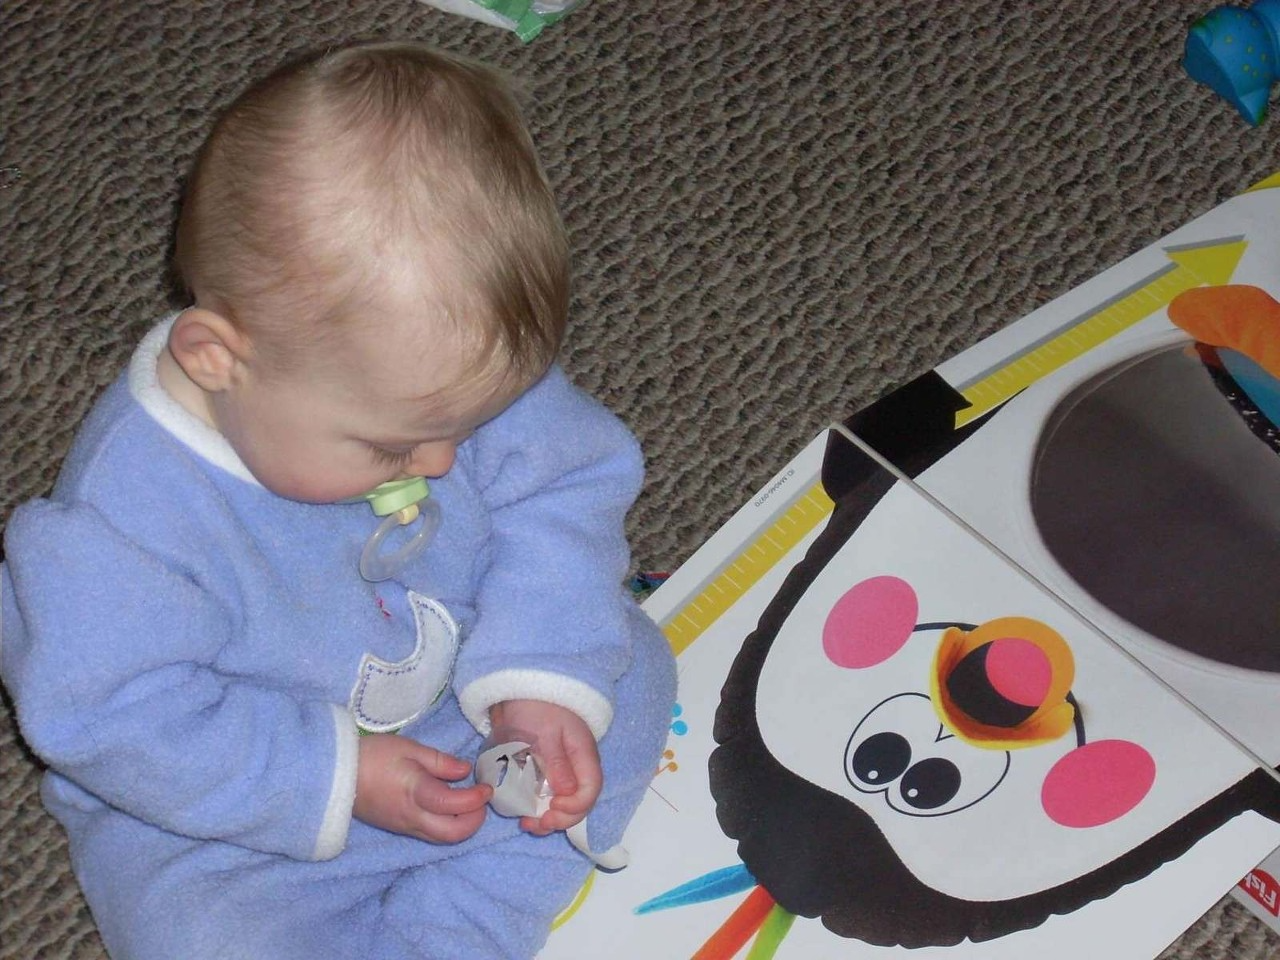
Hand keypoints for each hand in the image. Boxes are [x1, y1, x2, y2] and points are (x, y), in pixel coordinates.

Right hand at [353, 733, 491, 842]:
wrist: (333, 775)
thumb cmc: (371, 755)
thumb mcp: (408, 748)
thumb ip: (439, 762)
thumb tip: (464, 772)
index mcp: (416, 794)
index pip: (455, 806)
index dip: (476, 799)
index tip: (486, 786)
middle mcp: (412, 818)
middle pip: (453, 834)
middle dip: (475, 821)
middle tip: (481, 800)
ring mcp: (404, 827)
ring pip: (441, 838)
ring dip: (461, 825)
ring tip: (467, 801)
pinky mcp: (398, 828)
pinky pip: (429, 834)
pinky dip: (446, 824)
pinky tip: (447, 805)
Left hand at [489, 700, 601, 835]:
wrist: (521, 686)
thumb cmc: (536, 706)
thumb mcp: (545, 733)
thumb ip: (556, 762)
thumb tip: (567, 794)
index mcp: (583, 756)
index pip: (589, 791)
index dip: (574, 807)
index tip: (550, 808)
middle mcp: (576, 766)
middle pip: (578, 802)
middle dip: (560, 819)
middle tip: (534, 824)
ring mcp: (561, 769)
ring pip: (563, 802)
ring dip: (547, 818)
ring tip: (526, 824)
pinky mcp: (545, 769)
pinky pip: (547, 795)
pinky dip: (536, 808)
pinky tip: (521, 813)